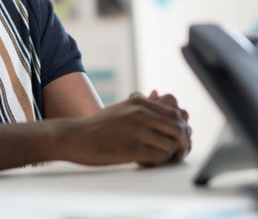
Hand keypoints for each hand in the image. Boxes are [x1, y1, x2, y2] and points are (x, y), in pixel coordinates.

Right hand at [55, 92, 189, 166]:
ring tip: (160, 158)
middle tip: (178, 152)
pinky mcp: (130, 150)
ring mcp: (136, 132)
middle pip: (178, 129)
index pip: (176, 113)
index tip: (180, 138)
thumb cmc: (99, 125)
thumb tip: (162, 95)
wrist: (75, 137)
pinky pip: (158, 158)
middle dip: (183, 143)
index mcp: (140, 102)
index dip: (183, 128)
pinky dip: (158, 163)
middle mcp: (140, 114)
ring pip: (171, 145)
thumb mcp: (122, 107)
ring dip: (170, 155)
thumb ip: (143, 104)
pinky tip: (148, 162)